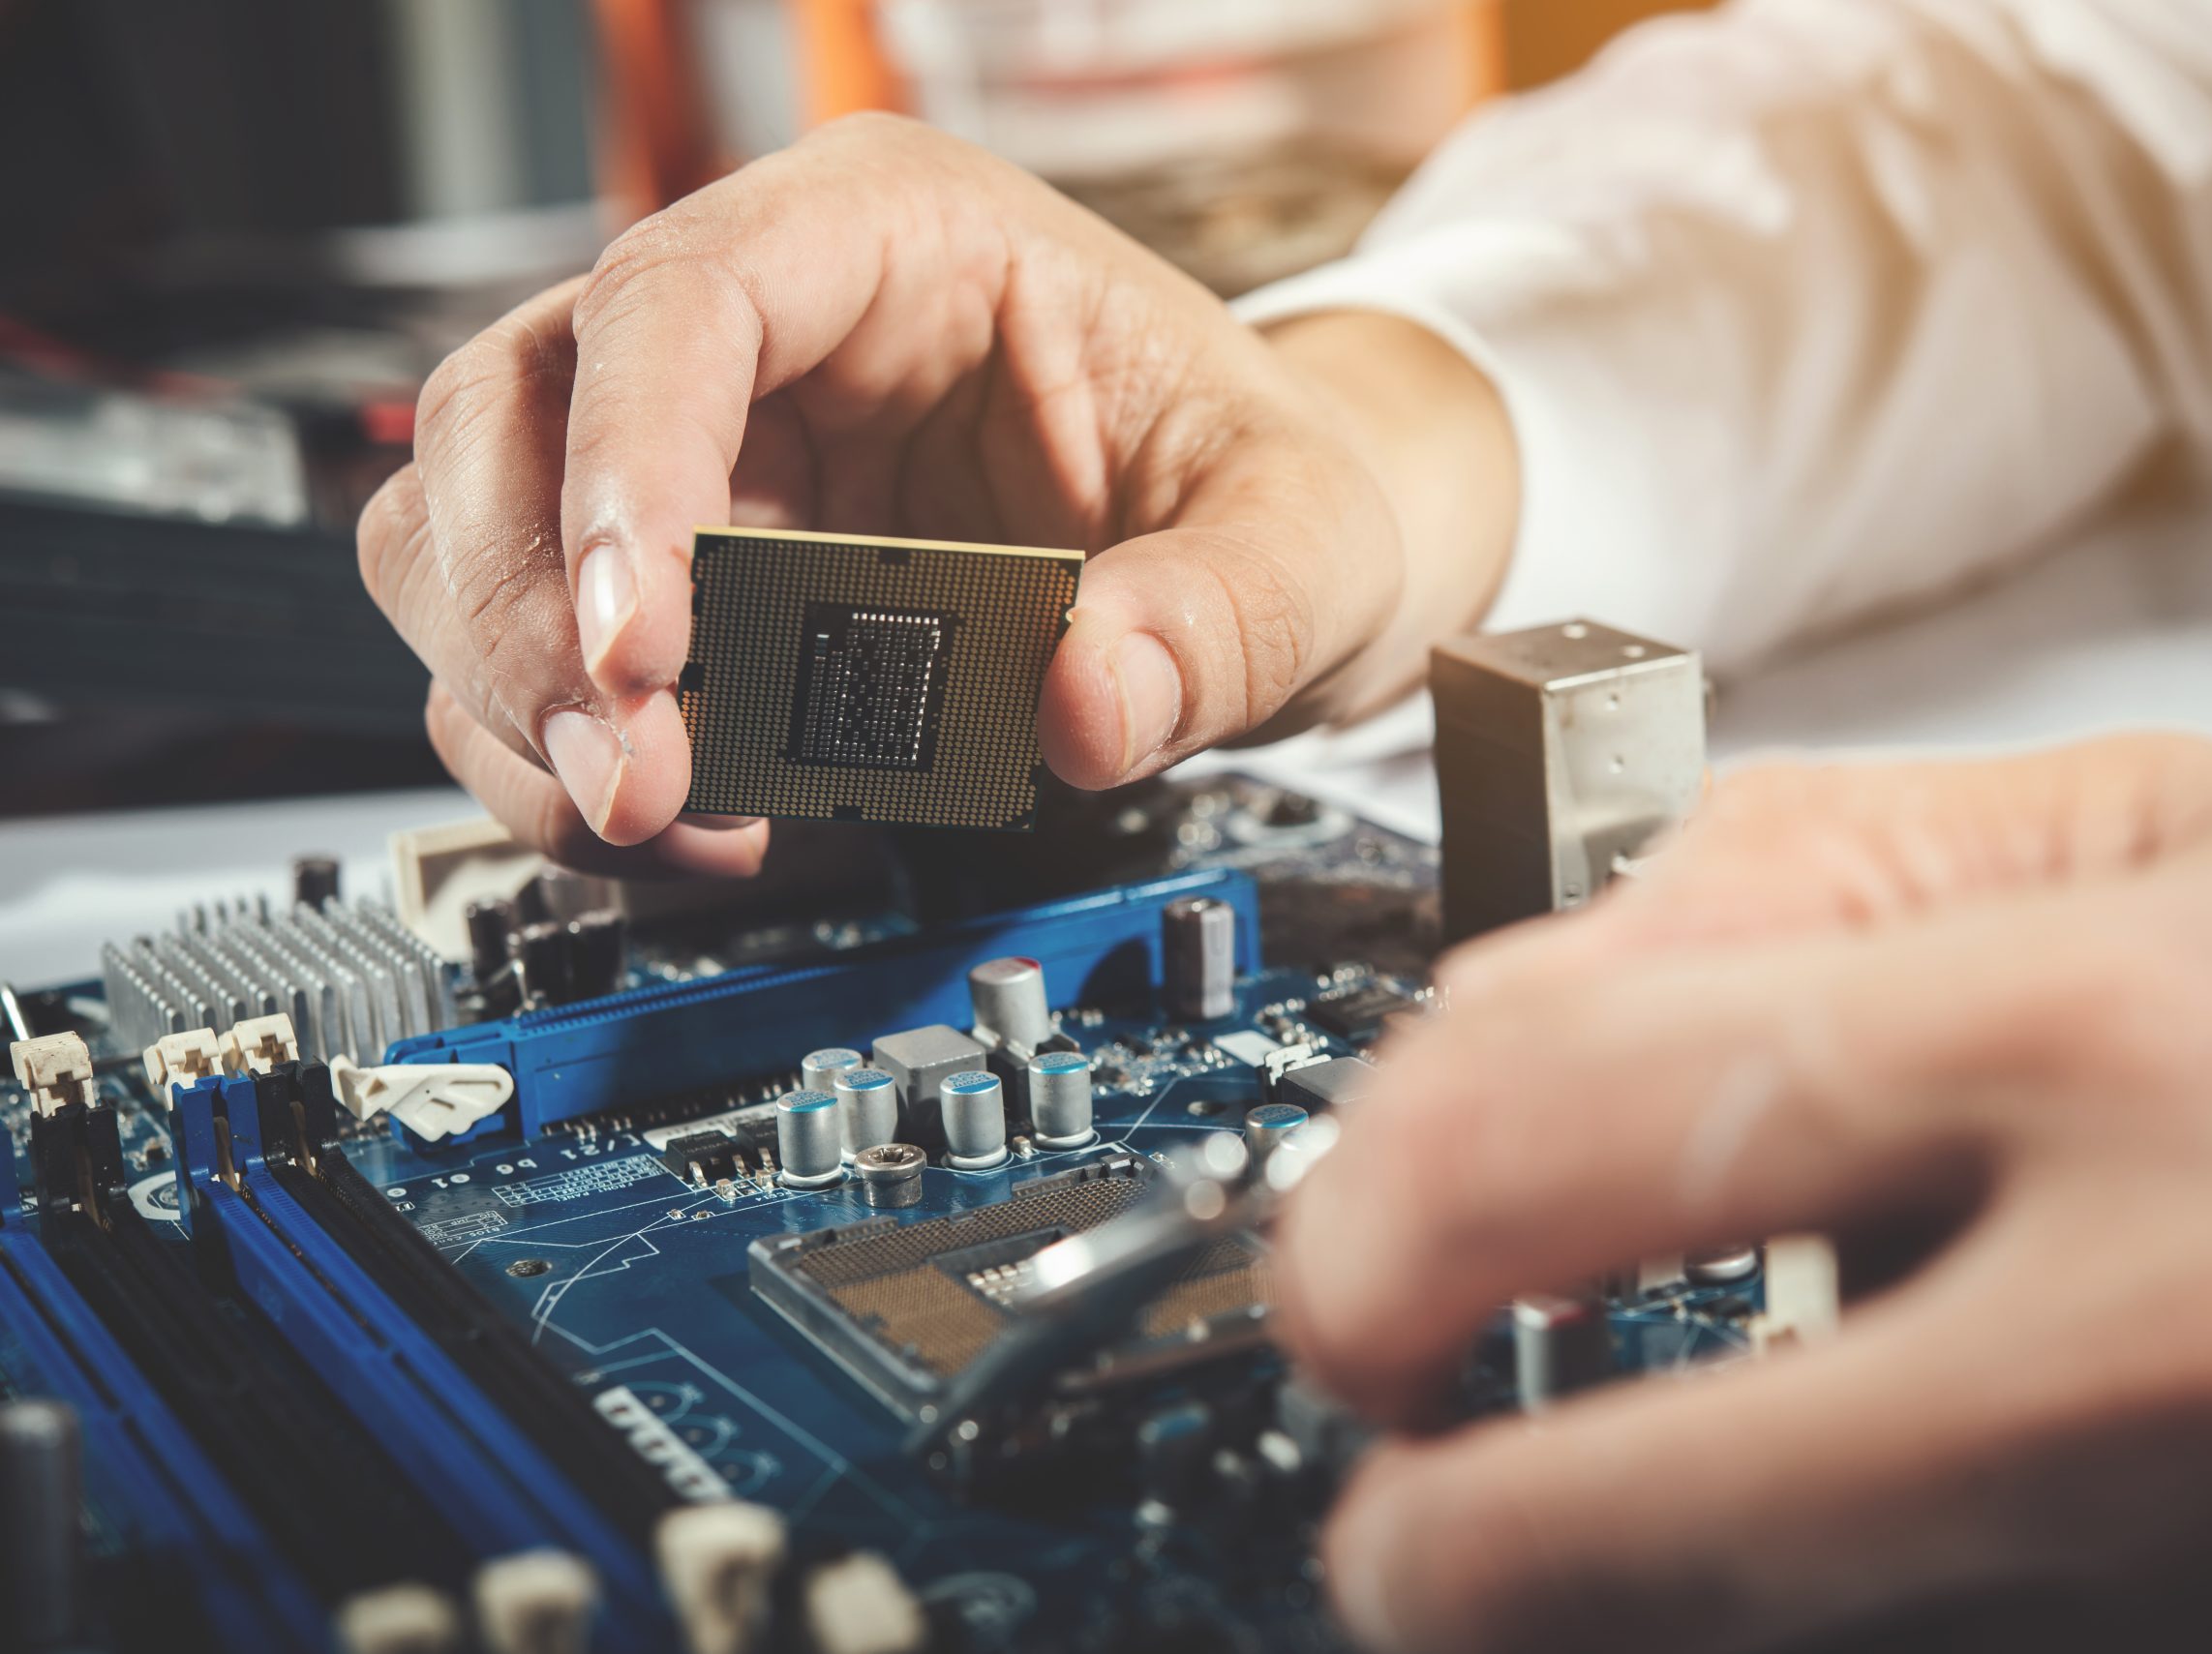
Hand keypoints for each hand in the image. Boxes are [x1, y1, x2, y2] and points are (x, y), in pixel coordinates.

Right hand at [358, 115, 1514, 873]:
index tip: (649, 654)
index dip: (625, 471)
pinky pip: (538, 660)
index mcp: (891, 233)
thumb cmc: (1245, 483)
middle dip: (534, 619)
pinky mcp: (680, 580)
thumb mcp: (1296, 537)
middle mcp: (759, 329)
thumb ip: (1215, 619)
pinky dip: (567, 762)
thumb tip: (1084, 706)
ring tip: (670, 819)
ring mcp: (699, 452)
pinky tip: (692, 825)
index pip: (675, 300)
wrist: (1242, 550)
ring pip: (470, 539)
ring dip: (524, 703)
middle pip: (507, 414)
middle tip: (641, 783)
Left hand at [1276, 735, 2211, 1652]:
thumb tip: (1483, 1020)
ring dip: (1615, 1624)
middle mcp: (2167, 1350)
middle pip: (1611, 1535)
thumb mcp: (2157, 828)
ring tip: (1618, 1517)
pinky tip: (1831, 1557)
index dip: (1374, 1222)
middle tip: (1404, 1501)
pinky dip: (1804, 1648)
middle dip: (1429, 1547)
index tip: (1335, 1274)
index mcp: (2103, 1047)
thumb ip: (1794, 881)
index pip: (1577, 1137)